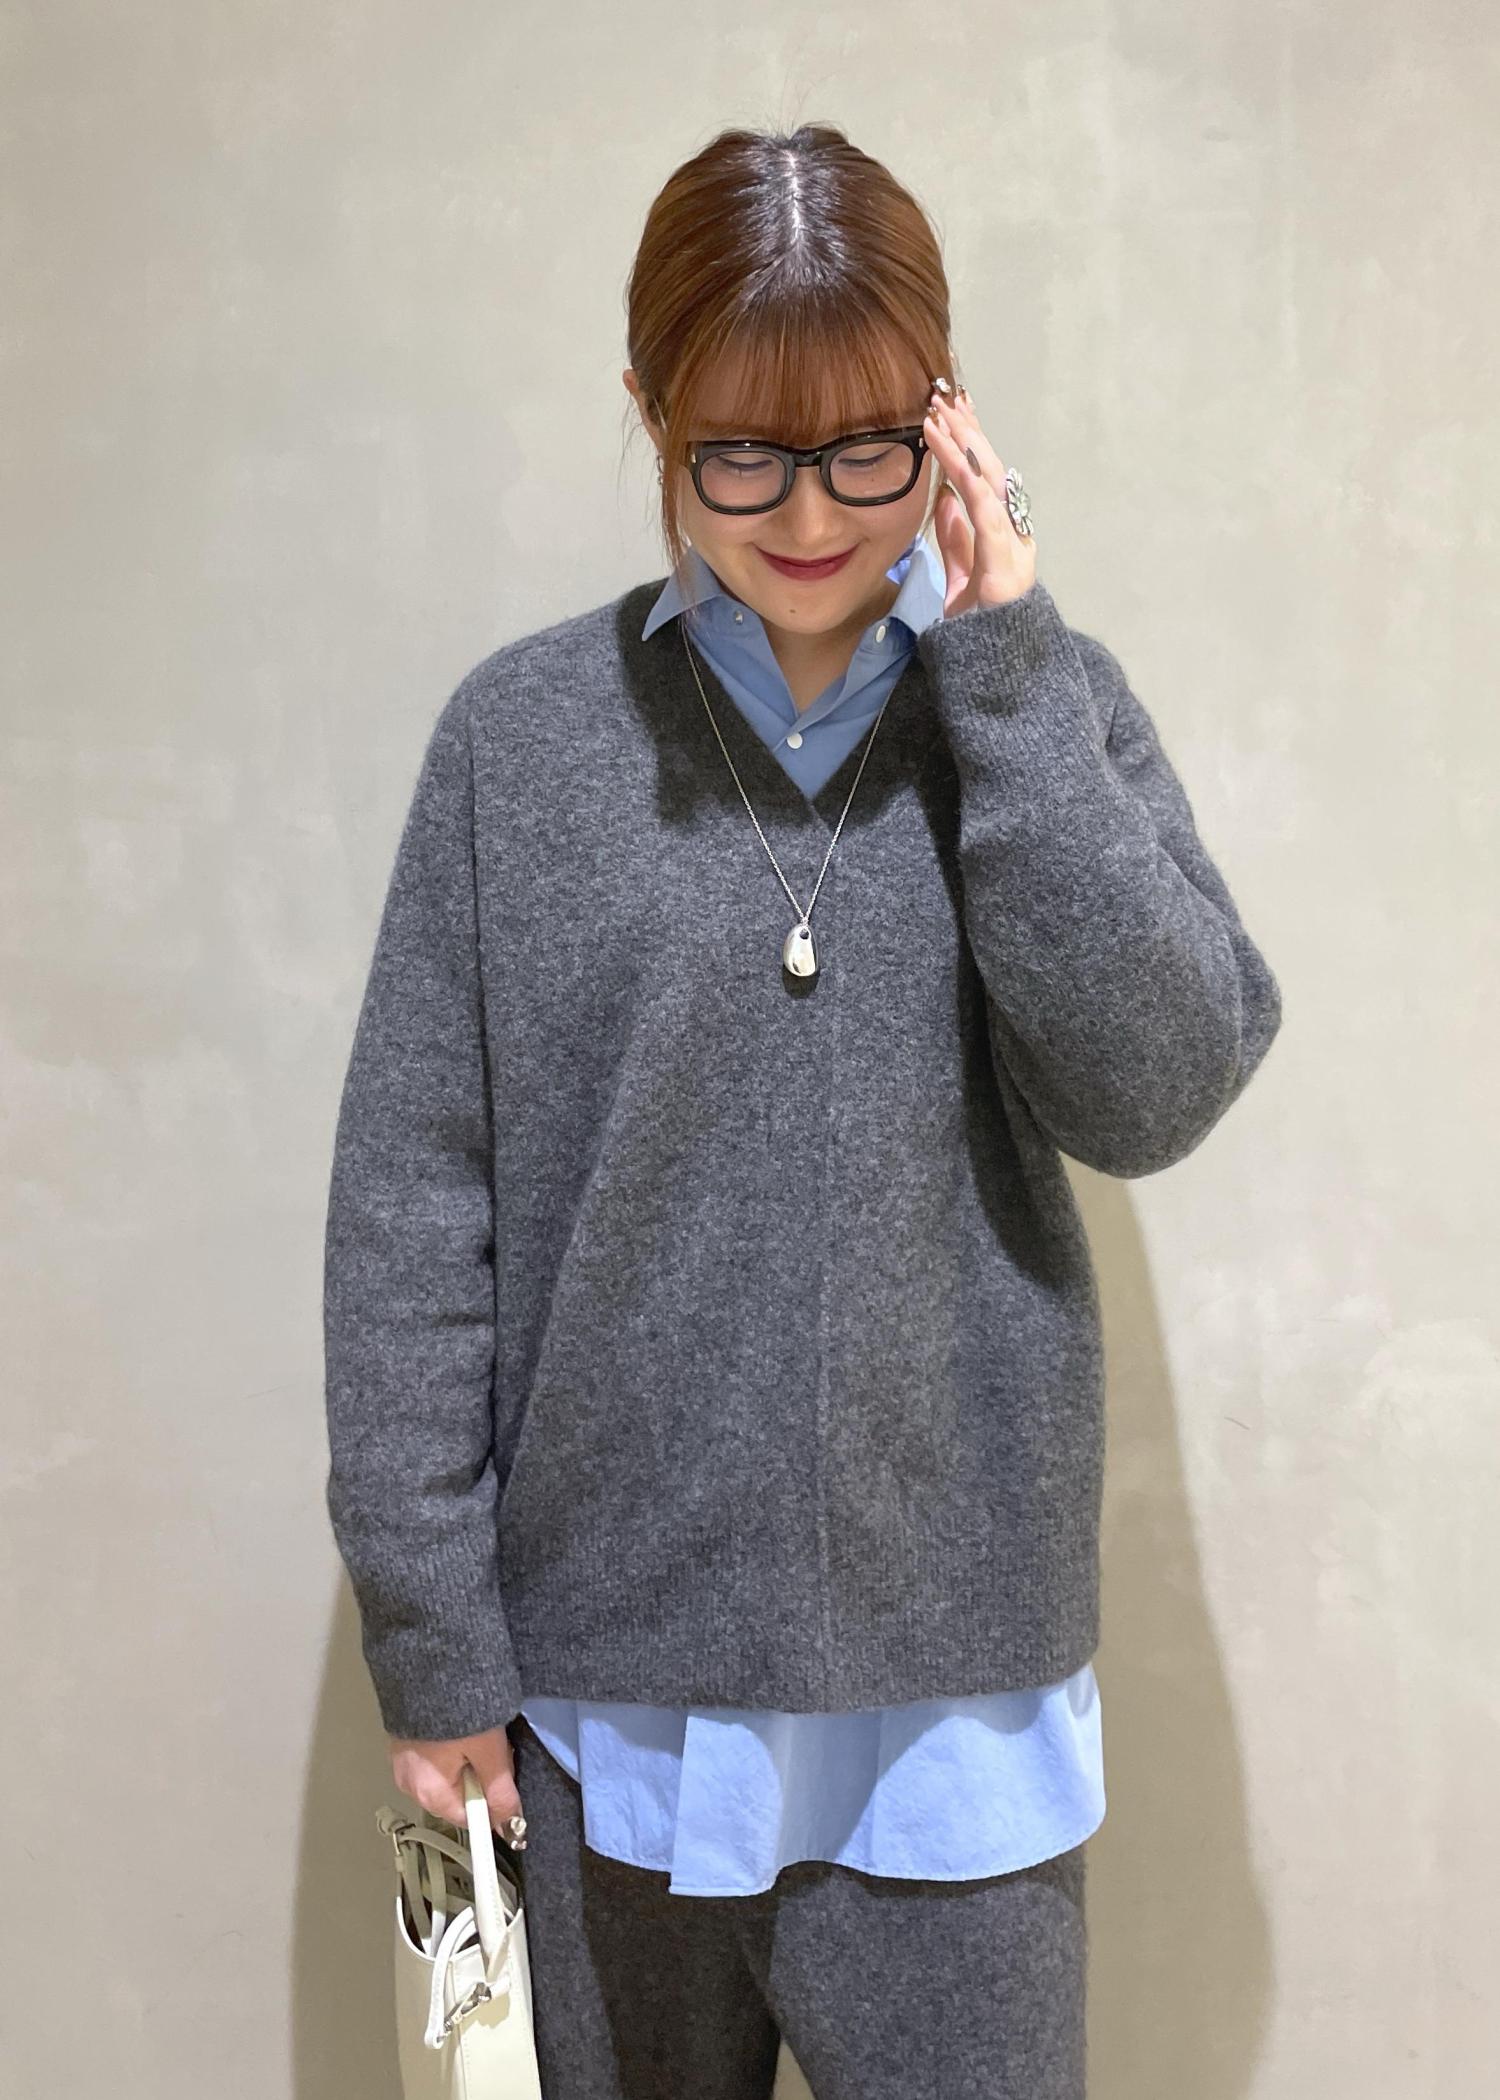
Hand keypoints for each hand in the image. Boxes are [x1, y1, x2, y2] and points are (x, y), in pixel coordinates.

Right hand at [390, 1725, 527, 1848]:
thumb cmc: (460, 1712)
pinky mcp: (402, 1744)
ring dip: (467, 1760)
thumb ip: (501, 1792)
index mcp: (429, 1795)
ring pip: (448, 1776)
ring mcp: (402, 1765)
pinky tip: (459, 1726)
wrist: (426, 1665)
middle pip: (458, 1797)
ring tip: (476, 1732)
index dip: (493, 1803)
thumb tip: (511, 1830)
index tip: (505, 1776)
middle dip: (480, 1777)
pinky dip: (451, 1748)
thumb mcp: (490, 1752)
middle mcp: (410, 1787)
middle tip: (492, 1747)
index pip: (470, 1819)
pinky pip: (433, 1758)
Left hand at [922, 384, 1037, 615]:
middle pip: (991, 470)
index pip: (986, 480)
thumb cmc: (978, 637)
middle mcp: (1015, 538)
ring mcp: (1013, 551)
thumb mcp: (961, 581)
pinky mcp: (1003, 567)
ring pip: (989, 481)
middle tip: (942, 395)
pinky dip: (966, 477)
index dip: (971, 443)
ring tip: (938, 413)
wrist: (995, 681)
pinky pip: (985, 511)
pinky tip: (949, 451)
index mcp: (1006, 539)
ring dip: (963, 443)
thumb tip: (945, 503)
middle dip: (968, 430)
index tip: (951, 411)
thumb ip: (957, 542)